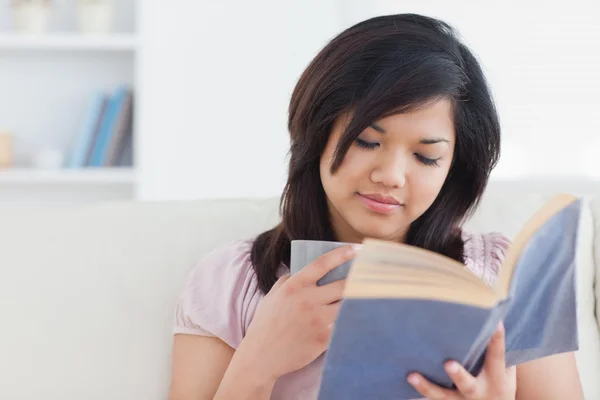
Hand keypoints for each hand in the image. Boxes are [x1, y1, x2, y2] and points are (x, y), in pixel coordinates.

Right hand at [238, 244, 357, 381]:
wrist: (262, 355)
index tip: (356, 249)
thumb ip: (289, 279)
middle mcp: (308, 300)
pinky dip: (348, 320)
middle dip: (356, 280)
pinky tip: (355, 317)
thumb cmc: (266, 323)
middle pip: (343, 285)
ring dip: (354, 301)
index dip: (342, 254)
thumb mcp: (272, 295)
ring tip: (364, 297)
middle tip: (366, 277)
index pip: (322, 264)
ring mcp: (317, 320)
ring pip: (346, 305)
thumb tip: (303, 269)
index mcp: (295, 286)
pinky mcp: (324, 339)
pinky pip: (343, 324)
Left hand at [407, 321, 515, 399]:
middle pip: (468, 385)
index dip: (497, 340)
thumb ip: (496, 349)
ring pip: (443, 396)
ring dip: (427, 386)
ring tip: (411, 375)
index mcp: (497, 379)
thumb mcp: (505, 370)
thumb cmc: (498, 381)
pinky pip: (433, 398)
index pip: (497, 356)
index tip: (496, 323)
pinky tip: (405, 378)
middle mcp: (479, 392)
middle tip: (448, 364)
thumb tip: (490, 317)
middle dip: (458, 375)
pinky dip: (420, 391)